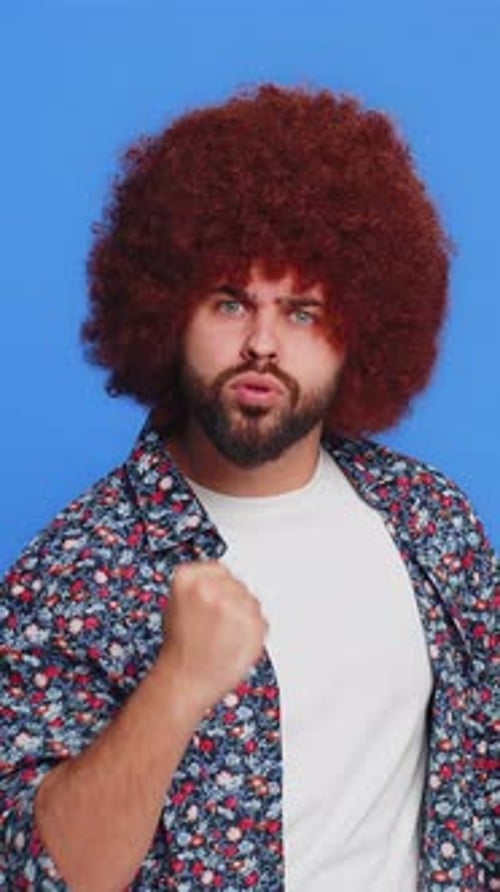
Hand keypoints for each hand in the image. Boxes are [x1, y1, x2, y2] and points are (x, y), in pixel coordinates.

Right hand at [160, 561, 267, 712]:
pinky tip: (233, 642)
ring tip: (223, 635)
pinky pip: (260, 620)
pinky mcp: (255, 624)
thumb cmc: (179, 649)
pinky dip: (252, 631)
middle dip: (231, 600)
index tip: (215, 599)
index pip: (217, 569)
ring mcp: (236, 605)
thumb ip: (196, 585)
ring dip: (242, 615)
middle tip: (217, 623)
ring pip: (250, 600)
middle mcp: (214, 588)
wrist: (186, 680)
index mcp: (189, 579)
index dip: (217, 586)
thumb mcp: (174, 604)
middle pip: (236, 583)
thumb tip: (219, 580)